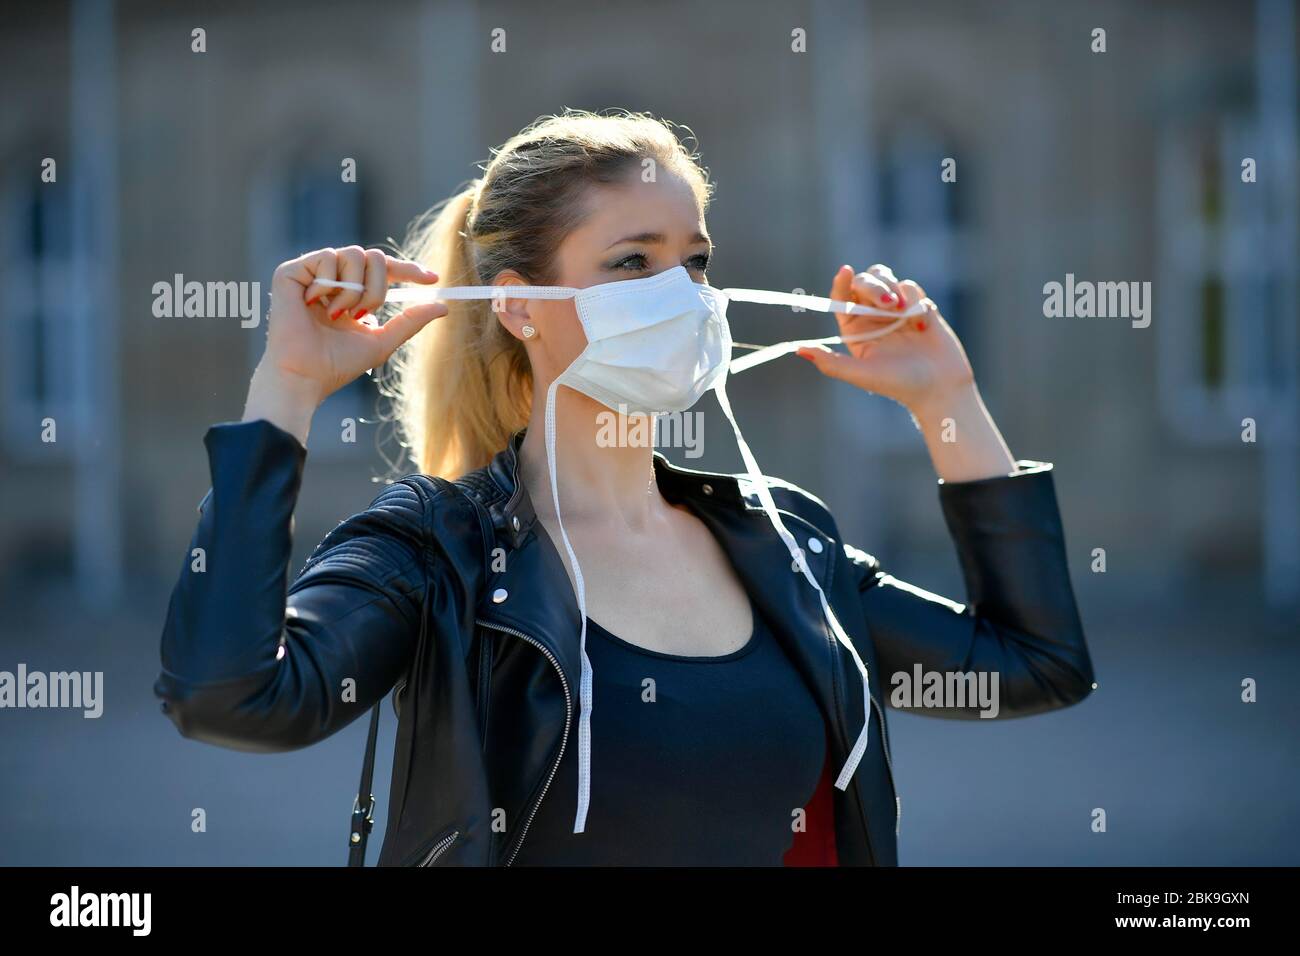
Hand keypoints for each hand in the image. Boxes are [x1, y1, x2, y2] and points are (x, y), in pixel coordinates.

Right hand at [261, 246, 446, 404]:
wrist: (305, 375)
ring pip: (353, 254)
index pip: (383, 269)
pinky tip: (313, 304)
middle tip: (362, 314)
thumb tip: (443, 306)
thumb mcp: (382, 341)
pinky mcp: (291, 271)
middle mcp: (333, 280)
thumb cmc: (338, 364)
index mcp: (352, 293)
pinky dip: (328, 283)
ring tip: (336, 314)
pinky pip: (327, 256)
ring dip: (353, 289)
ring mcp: (312, 274)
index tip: (433, 279)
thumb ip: (410, 321)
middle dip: (377, 288)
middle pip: (373, 257)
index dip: (408, 269)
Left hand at [796, 263, 974, 415]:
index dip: (841, 282)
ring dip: (894, 289)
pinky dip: (916, 303)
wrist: (939, 387)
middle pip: (864, 283)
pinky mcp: (919, 306)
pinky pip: (911, 288)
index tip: (845, 271)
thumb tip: (799, 350)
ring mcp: (896, 310)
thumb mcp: (861, 374)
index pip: (841, 298)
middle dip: (875, 287)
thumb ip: (831, 362)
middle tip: (889, 304)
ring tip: (903, 312)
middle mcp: (872, 317)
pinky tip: (922, 326)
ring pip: (888, 279)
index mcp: (854, 330)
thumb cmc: (899, 384)